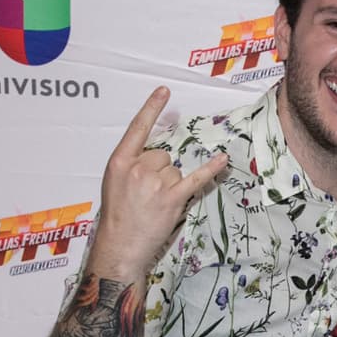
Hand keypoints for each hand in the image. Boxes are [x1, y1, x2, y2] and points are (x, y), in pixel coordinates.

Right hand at [89, 88, 228, 280]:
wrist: (120, 245)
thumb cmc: (117, 216)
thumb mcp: (114, 182)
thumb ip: (132, 165)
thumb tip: (158, 156)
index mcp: (119, 162)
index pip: (137, 128)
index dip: (151, 108)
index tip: (164, 91)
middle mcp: (137, 168)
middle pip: (162, 155)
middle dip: (159, 172)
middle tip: (148, 195)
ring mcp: (155, 183)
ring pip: (175, 170)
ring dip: (171, 185)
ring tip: (155, 204)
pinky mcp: (172, 198)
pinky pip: (195, 179)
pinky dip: (210, 170)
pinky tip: (222, 160)